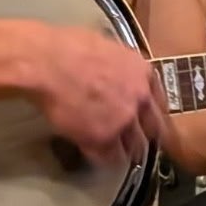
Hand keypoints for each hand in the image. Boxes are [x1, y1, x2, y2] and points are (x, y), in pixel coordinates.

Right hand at [14, 24, 158, 169]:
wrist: (46, 63)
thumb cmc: (69, 46)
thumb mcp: (109, 48)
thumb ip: (122, 67)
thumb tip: (119, 74)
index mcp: (143, 73)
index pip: (160, 103)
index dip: (152, 114)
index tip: (146, 120)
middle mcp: (139, 99)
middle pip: (153, 129)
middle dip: (144, 135)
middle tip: (135, 141)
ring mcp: (123, 121)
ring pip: (135, 147)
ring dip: (127, 151)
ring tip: (119, 154)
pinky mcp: (102, 138)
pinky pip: (111, 158)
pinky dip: (106, 160)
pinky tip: (100, 158)